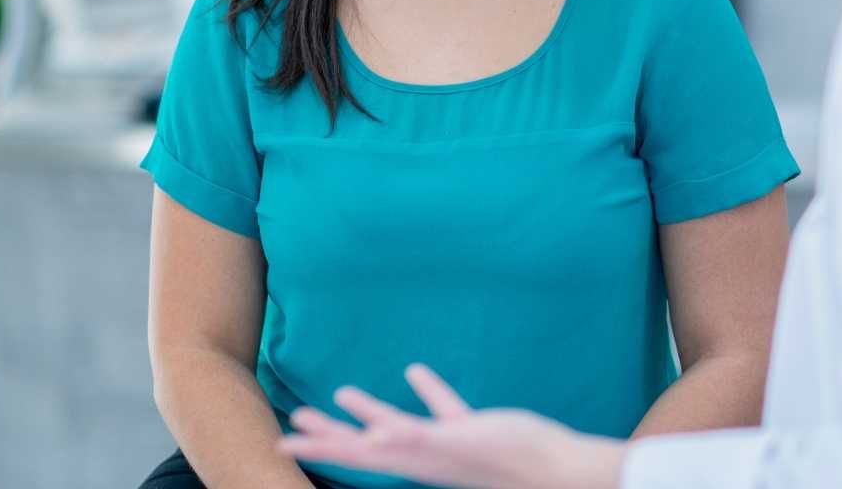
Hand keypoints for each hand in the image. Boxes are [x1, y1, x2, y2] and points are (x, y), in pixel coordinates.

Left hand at [277, 363, 625, 488]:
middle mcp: (421, 457)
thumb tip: (374, 438)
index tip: (284, 438)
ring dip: (370, 411)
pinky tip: (415, 372)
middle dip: (330, 432)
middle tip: (296, 419)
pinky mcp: (471, 433)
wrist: (557, 469)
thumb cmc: (508, 457)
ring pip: (397, 428)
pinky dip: (426, 392)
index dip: (319, 444)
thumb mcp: (456, 444)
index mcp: (412, 461)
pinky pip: (440, 411)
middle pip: (364, 445)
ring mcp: (445, 447)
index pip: (353, 453)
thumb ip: (415, 439)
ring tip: (343, 393)